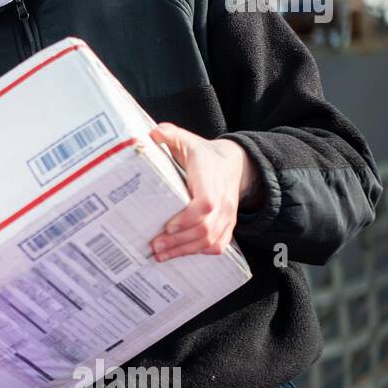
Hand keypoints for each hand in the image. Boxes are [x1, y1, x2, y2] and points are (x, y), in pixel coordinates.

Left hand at [149, 123, 259, 260]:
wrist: (234, 164)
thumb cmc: (204, 155)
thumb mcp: (187, 140)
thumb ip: (170, 135)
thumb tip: (153, 133)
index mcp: (211, 180)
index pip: (205, 204)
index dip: (188, 218)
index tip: (167, 227)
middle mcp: (223, 201)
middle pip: (205, 229)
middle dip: (179, 241)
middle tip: (154, 246)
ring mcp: (227, 215)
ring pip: (211, 241)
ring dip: (185, 250)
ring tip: (161, 255)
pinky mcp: (228, 225)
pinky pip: (218, 245)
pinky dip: (200, 253)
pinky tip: (181, 254)